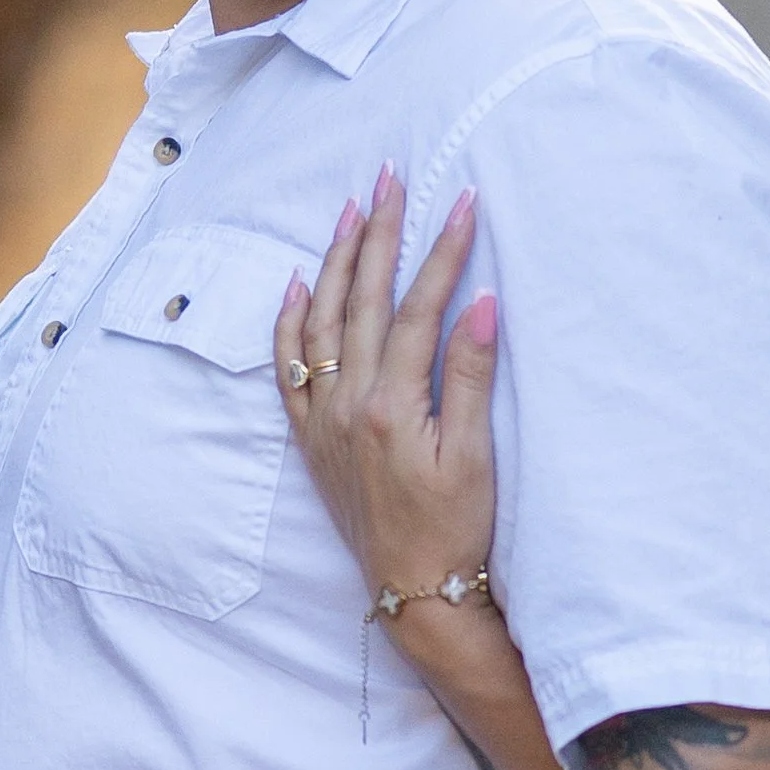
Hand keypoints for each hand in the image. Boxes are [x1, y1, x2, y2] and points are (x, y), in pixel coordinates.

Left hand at [274, 171, 498, 616]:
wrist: (413, 592)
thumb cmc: (455, 529)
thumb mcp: (476, 456)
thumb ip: (472, 376)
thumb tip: (482, 303)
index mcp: (391, 406)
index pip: (418, 308)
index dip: (443, 252)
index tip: (463, 203)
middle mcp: (347, 404)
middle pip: (361, 299)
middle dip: (379, 233)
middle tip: (392, 177)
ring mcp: (324, 419)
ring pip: (319, 321)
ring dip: (333, 261)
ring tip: (349, 210)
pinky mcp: (312, 437)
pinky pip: (288, 367)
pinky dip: (289, 320)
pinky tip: (295, 283)